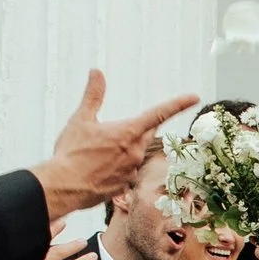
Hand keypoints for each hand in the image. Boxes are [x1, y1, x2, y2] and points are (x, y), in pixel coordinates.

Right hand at [31, 71, 200, 219]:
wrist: (64, 187)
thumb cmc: (71, 153)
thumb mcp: (81, 119)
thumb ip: (93, 95)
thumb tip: (96, 72)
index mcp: (128, 132)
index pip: (159, 113)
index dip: (178, 104)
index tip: (194, 97)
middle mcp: (136, 152)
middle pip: (146, 134)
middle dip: (137, 128)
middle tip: (118, 130)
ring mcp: (132, 171)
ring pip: (134, 155)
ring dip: (122, 150)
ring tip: (96, 154)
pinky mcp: (124, 186)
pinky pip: (125, 173)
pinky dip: (114, 169)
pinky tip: (97, 170)